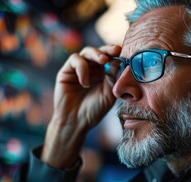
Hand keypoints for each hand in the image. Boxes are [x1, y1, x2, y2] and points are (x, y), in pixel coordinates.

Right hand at [41, 45, 121, 167]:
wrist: (76, 122)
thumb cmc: (94, 110)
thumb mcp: (109, 94)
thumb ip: (114, 78)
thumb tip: (121, 62)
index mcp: (104, 73)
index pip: (111, 57)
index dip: (117, 53)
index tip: (124, 52)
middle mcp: (92, 68)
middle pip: (100, 51)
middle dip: (108, 49)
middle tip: (115, 51)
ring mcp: (79, 69)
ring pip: (87, 51)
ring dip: (96, 54)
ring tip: (103, 61)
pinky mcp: (66, 71)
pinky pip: (75, 60)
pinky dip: (82, 68)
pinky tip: (85, 83)